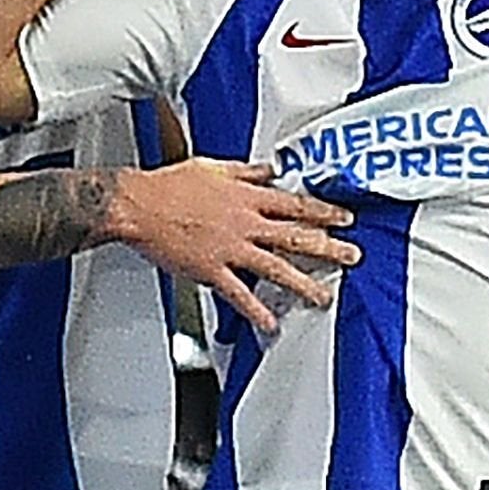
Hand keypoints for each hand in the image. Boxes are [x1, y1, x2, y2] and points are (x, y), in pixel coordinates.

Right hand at [111, 158, 358, 333]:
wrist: (137, 205)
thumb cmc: (168, 186)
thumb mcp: (214, 167)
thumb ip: (246, 171)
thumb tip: (269, 170)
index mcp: (246, 196)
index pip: (295, 204)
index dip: (324, 211)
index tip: (344, 218)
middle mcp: (244, 222)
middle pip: (295, 236)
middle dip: (328, 247)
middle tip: (351, 256)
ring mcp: (230, 248)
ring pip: (276, 267)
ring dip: (303, 283)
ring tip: (323, 296)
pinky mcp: (211, 269)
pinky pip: (239, 293)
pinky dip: (256, 309)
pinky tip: (271, 322)